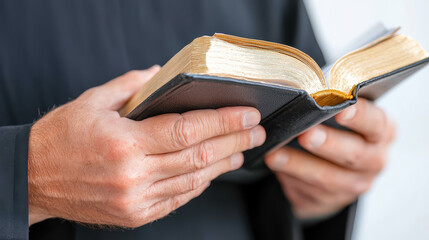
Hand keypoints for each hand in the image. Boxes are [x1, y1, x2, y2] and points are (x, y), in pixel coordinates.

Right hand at [28, 65, 265, 226]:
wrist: (34, 179)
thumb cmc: (61, 138)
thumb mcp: (92, 102)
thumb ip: (132, 85)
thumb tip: (164, 75)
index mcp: (124, 143)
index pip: (187, 130)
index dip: (223, 121)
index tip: (247, 113)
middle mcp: (134, 175)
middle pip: (198, 156)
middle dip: (234, 142)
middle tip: (256, 131)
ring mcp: (137, 200)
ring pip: (194, 181)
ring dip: (222, 164)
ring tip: (242, 150)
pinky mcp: (136, 215)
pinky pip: (179, 199)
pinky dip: (200, 184)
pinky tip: (212, 171)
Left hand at [265, 99, 394, 219]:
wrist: (332, 169)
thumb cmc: (335, 129)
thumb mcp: (341, 115)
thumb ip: (332, 105)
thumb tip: (305, 93)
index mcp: (381, 132)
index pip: (376, 123)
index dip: (360, 116)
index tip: (342, 109)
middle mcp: (374, 160)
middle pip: (354, 154)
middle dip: (328, 143)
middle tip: (306, 133)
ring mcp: (354, 184)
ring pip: (327, 178)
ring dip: (299, 165)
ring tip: (275, 154)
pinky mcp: (331, 200)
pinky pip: (309, 191)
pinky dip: (289, 177)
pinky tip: (276, 165)